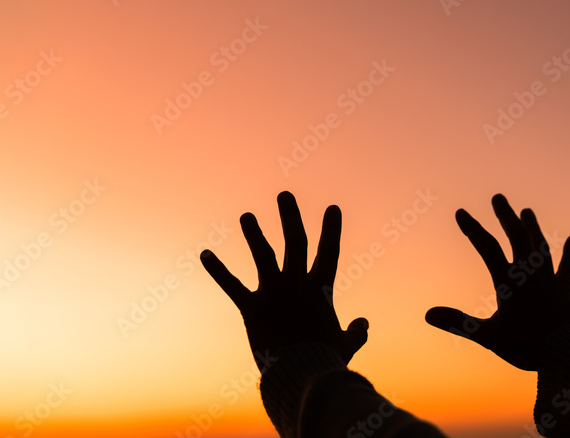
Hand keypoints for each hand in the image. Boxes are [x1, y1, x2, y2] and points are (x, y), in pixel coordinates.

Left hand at [200, 191, 368, 369]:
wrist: (302, 375)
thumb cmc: (325, 362)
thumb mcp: (345, 346)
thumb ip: (356, 333)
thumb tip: (364, 325)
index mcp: (320, 290)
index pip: (328, 252)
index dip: (331, 229)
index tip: (332, 208)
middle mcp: (297, 284)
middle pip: (295, 242)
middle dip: (290, 216)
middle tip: (284, 194)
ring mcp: (274, 294)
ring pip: (264, 255)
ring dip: (254, 234)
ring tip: (246, 217)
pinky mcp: (252, 308)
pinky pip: (232, 285)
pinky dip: (218, 269)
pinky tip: (205, 254)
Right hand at [425, 194, 569, 370]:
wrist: (567, 354)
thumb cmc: (525, 347)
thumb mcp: (487, 336)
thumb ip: (458, 322)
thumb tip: (428, 314)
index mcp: (509, 282)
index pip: (487, 248)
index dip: (472, 229)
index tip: (460, 212)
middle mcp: (529, 275)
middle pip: (517, 238)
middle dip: (506, 216)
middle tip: (498, 197)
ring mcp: (548, 281)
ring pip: (540, 247)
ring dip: (533, 228)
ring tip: (526, 212)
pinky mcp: (564, 291)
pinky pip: (567, 267)